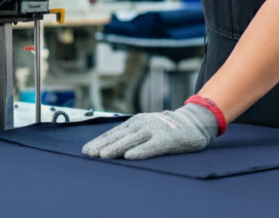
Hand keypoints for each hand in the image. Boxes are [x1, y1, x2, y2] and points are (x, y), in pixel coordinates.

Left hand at [82, 104, 218, 159]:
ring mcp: (154, 130)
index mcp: (135, 122)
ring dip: (116, 148)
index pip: (114, 132)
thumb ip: (131, 134)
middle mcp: (142, 124)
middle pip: (119, 136)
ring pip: (131, 140)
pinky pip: (151, 146)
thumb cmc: (165, 128)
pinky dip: (140, 151)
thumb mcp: (146, 127)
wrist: (192, 122)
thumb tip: (109, 145)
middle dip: (102, 145)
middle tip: (88, 154)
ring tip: (102, 156)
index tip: (86, 150)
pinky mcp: (167, 138)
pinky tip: (129, 157)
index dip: (100, 141)